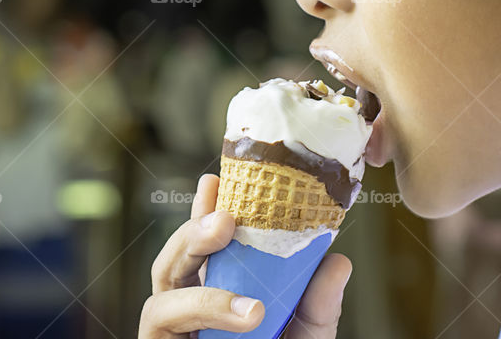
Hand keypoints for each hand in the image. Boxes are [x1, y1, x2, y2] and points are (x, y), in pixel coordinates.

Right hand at [138, 174, 351, 338]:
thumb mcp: (306, 337)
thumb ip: (318, 304)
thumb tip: (338, 261)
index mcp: (214, 291)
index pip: (205, 244)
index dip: (205, 209)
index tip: (217, 178)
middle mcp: (184, 307)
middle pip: (175, 256)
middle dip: (194, 228)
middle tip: (226, 214)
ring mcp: (168, 332)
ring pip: (162, 285)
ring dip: (195, 264)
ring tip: (230, 249)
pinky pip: (164, 320)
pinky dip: (206, 309)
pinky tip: (246, 312)